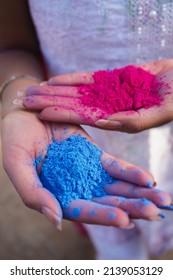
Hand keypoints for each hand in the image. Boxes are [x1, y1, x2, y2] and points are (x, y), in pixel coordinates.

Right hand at [1, 111, 170, 228]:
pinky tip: (147, 178)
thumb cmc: (15, 140)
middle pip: (106, 203)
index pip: (83, 211)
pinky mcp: (96, 155)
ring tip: (161, 199)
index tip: (124, 220)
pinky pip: (115, 166)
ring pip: (116, 188)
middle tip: (154, 214)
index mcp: (57, 195)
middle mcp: (76, 188)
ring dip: (139, 194)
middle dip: (131, 209)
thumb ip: (33, 193)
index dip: (102, 217)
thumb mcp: (16, 165)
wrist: (26, 112)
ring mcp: (88, 172)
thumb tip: (56, 221)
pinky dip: (131, 173)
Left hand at [24, 59, 172, 132]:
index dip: (63, 114)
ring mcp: (109, 93)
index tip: (42, 113)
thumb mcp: (155, 114)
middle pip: (74, 105)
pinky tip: (55, 79)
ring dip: (56, 90)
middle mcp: (108, 108)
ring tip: (35, 89)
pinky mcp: (112, 79)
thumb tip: (101, 122)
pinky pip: (88, 79)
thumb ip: (129, 119)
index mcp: (116, 120)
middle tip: (27, 100)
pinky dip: (72, 79)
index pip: (84, 118)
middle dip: (52, 101)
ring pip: (77, 92)